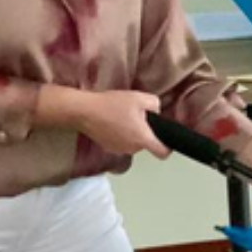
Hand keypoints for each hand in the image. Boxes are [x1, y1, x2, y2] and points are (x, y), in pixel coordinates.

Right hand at [48, 88, 169, 158]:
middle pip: (146, 143)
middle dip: (145, 131)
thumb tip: (156, 111)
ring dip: (131, 132)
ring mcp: (118, 149)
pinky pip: (120, 141)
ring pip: (132, 142)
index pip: (162, 153)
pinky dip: (120, 134)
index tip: (167, 140)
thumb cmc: (111, 105)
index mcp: (142, 139)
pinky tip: (112, 120)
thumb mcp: (140, 98)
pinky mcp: (106, 147)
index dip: (167, 147)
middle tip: (136, 115)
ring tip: (122, 116)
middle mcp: (131, 148)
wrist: (83, 110)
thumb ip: (155, 105)